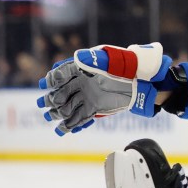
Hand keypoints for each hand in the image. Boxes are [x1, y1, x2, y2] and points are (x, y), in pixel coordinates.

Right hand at [37, 42, 172, 134]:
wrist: (141, 82)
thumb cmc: (127, 66)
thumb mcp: (111, 59)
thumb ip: (94, 58)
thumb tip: (78, 56)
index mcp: (82, 68)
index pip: (63, 72)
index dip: (54, 78)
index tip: (47, 83)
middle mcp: (81, 83)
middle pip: (62, 91)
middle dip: (53, 98)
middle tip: (48, 103)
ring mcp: (86, 97)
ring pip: (68, 106)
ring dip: (59, 113)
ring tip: (51, 117)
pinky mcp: (93, 108)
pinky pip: (79, 118)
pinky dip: (71, 125)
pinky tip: (61, 131)